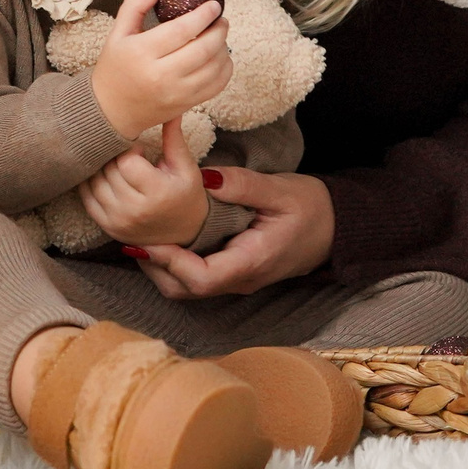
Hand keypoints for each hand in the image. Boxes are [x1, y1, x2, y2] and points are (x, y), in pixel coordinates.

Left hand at [80, 117, 208, 245]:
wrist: (184, 234)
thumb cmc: (186, 196)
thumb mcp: (185, 167)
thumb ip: (174, 139)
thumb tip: (171, 108)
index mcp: (157, 193)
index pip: (126, 162)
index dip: (131, 150)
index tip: (140, 150)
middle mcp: (134, 210)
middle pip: (109, 170)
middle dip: (116, 157)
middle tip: (128, 156)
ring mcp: (118, 221)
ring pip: (94, 182)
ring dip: (102, 168)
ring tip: (117, 166)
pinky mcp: (107, 227)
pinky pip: (86, 198)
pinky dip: (90, 183)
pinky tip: (103, 176)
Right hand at [90, 0, 230, 138]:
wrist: (110, 110)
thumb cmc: (114, 68)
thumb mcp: (117, 33)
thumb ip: (135, 5)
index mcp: (142, 52)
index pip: (182, 30)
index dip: (203, 15)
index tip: (214, 5)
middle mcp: (161, 75)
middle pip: (204, 49)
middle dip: (219, 30)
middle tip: (221, 20)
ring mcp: (176, 93)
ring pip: (214, 68)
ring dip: (224, 48)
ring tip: (219, 37)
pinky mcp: (185, 105)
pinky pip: (216, 86)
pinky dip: (224, 70)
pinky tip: (220, 58)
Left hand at [131, 168, 332, 298]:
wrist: (336, 228)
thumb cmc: (311, 208)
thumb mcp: (280, 190)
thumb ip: (243, 185)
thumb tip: (204, 179)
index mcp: (251, 262)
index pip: (201, 279)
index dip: (170, 263)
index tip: (148, 239)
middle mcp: (240, 279)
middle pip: (185, 290)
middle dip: (154, 268)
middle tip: (131, 237)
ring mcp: (235, 280)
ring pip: (186, 288)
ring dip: (160, 268)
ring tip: (139, 236)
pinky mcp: (231, 272)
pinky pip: (195, 277)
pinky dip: (172, 263)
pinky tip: (161, 236)